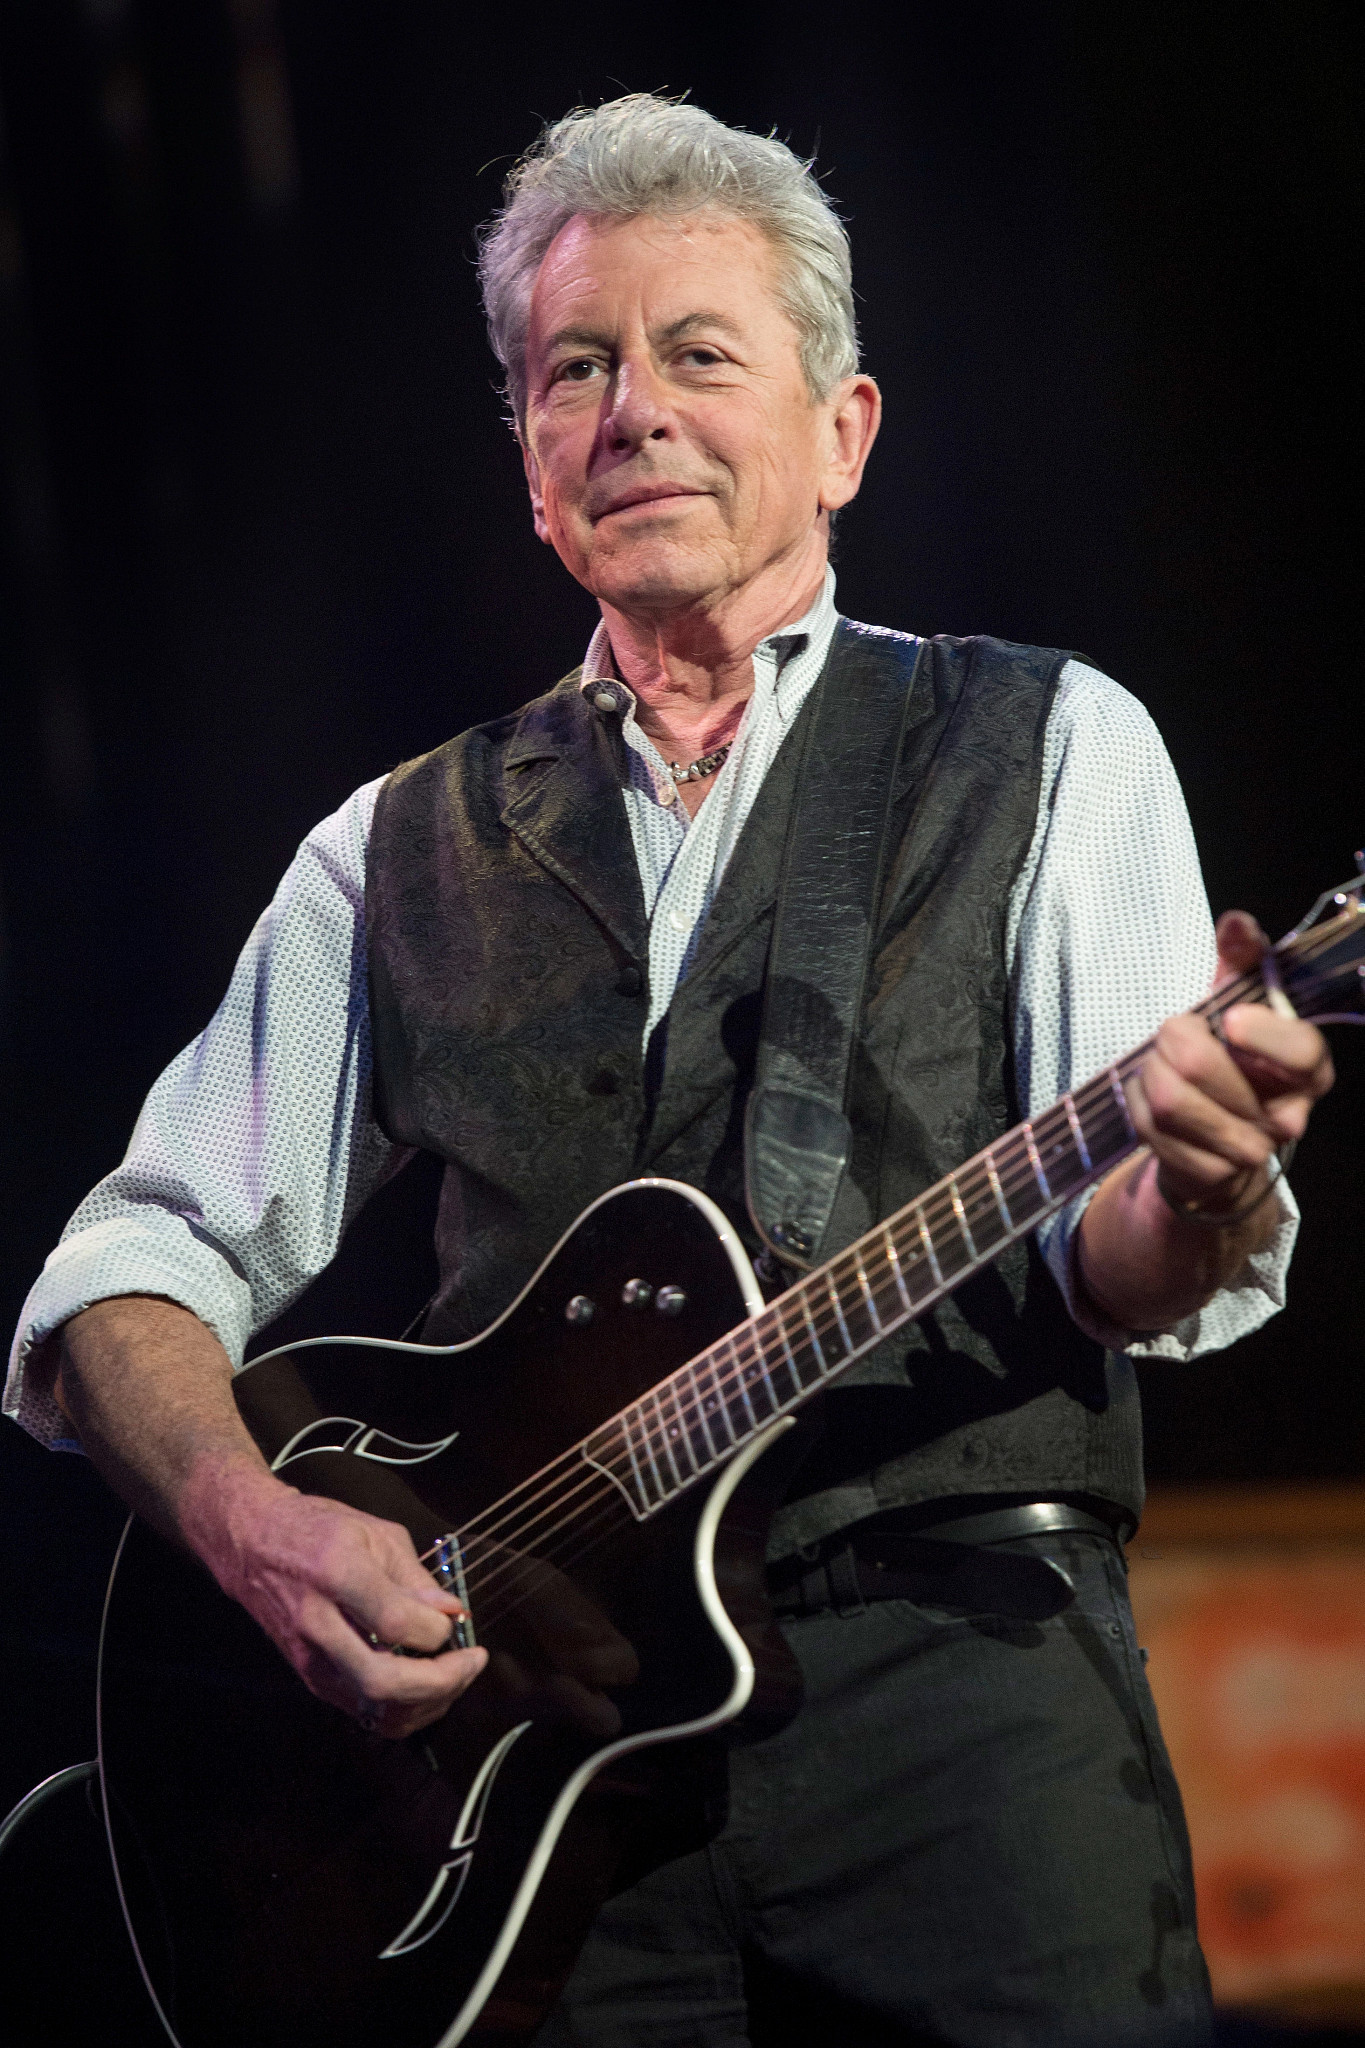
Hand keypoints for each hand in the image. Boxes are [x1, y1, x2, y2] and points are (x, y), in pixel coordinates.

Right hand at [185, 1461, 486, 1738]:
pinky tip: (424, 1685)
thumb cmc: (316, 1529)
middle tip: (470, 1664)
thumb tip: (452, 1613)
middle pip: (382, 1681)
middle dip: (439, 1683)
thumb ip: (415, 1577)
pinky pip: (363, 1709)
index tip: (456, 1618)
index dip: (437, 1629)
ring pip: (374, 1708)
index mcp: (336, 1573)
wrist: (252, 1544)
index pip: (394, 1623)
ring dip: (426, 1703)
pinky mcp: (309, 1678)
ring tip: (453, 1677)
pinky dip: (402, 1707)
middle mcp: (318, 1623)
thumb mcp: (374, 1532)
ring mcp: (310, 1658)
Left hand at [1128, 910, 1334, 1216]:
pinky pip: (1148, 1126)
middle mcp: (1287, 1115)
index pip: (1302, 1051)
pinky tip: (1155, 1104)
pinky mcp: (1207, 1173)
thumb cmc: (1232, 1061)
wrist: (1216, 1141)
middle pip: (1199, 1067)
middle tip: (1173, 1036)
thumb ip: (1242, 960)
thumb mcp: (1240, 1003)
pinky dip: (1138, 1105)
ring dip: (1150, 1072)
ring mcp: (1248, 1150)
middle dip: (1170, 1039)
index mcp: (1308, 1069)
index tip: (1229, 1017)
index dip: (1264, 1034)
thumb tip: (1236, 922)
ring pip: (1167, 1098)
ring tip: (1163, 1068)